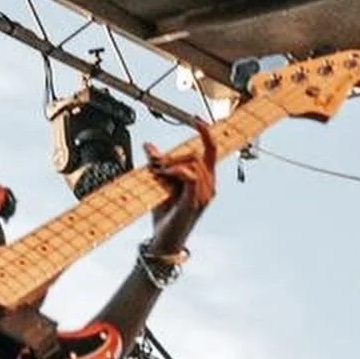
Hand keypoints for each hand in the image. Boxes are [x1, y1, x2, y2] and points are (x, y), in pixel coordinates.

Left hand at [145, 121, 217, 255]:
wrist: (163, 240)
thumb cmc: (165, 215)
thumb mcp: (160, 184)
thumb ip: (157, 164)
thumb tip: (148, 146)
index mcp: (205, 180)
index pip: (211, 150)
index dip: (205, 133)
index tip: (196, 119)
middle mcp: (209, 186)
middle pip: (196, 155)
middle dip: (174, 157)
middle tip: (156, 168)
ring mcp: (204, 194)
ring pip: (193, 163)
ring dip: (172, 165)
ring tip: (159, 176)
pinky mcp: (195, 201)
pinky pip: (191, 176)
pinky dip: (176, 172)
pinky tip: (166, 176)